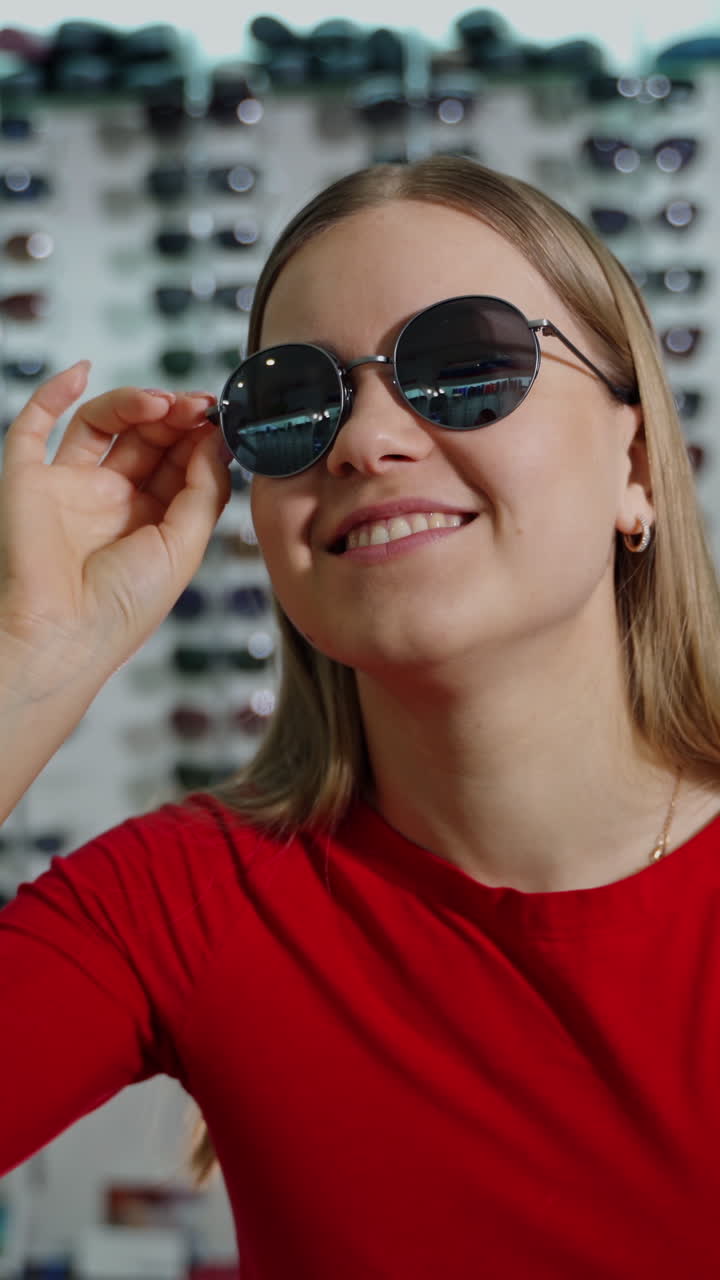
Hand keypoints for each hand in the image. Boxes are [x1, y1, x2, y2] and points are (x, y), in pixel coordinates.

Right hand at [0, 361, 232, 675]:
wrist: (61, 634)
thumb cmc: (124, 607)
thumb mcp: (184, 547)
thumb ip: (204, 489)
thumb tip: (217, 439)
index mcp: (151, 523)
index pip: (180, 463)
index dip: (200, 437)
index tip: (222, 417)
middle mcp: (111, 502)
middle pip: (146, 438)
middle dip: (175, 416)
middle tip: (197, 404)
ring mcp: (69, 488)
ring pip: (101, 424)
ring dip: (133, 403)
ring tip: (161, 402)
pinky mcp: (27, 480)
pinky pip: (33, 426)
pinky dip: (53, 393)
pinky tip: (83, 371)